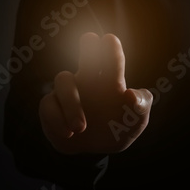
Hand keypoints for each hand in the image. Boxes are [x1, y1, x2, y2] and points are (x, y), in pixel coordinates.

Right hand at [39, 32, 152, 153]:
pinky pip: (49, 105)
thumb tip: (131, 94)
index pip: (112, 60)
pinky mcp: (52, 106)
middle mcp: (89, 81)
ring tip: (81, 128)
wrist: (96, 150)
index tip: (110, 40)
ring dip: (72, 104)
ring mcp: (69, 92)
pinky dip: (58, 119)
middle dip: (88, 47)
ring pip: (63, 80)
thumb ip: (141, 106)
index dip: (111, 49)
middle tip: (89, 39)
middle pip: (86, 57)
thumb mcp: (136, 121)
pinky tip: (69, 134)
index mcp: (111, 82)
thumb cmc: (118, 127)